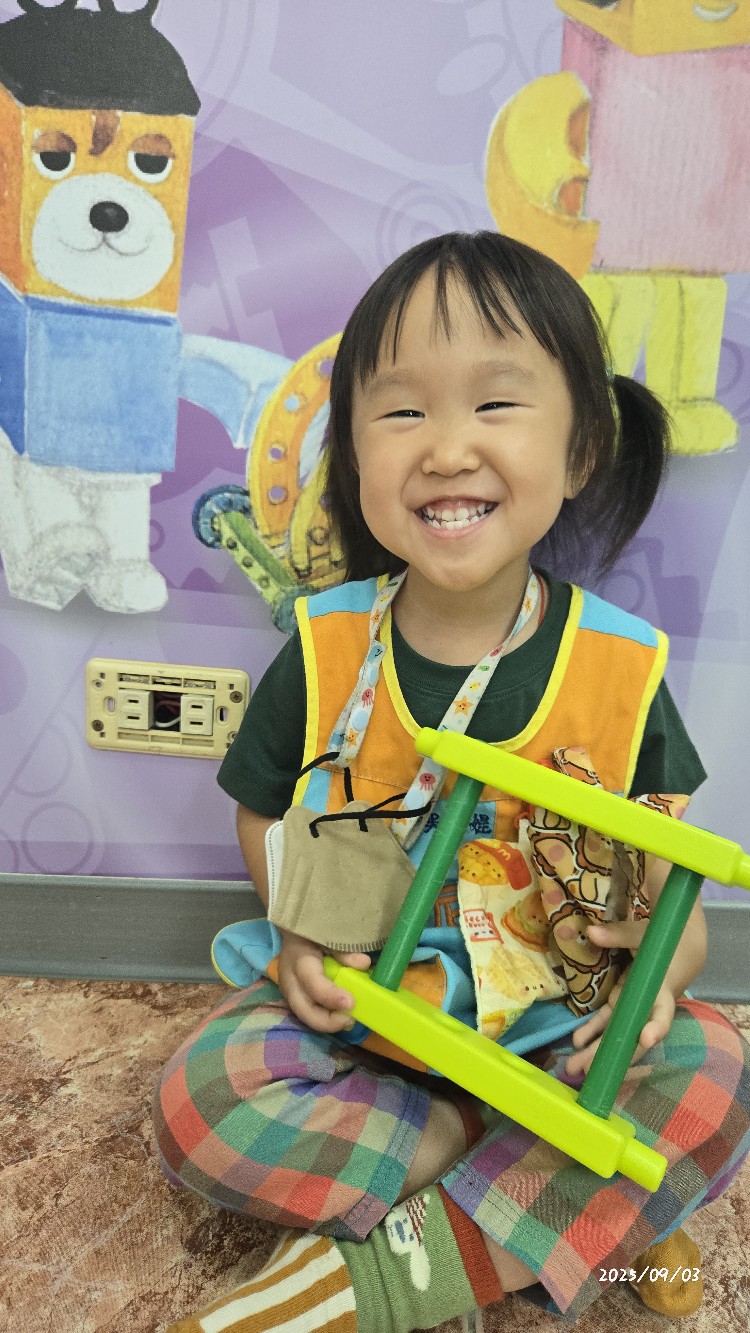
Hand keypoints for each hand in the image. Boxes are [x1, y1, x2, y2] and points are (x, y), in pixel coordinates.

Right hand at [277, 929, 370, 1034]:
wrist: (294, 934)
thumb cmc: (314, 934)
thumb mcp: (328, 935)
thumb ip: (344, 950)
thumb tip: (363, 963)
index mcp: (298, 959)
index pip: (311, 982)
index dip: (330, 996)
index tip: (350, 1002)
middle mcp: (290, 980)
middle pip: (304, 1010)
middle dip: (328, 1021)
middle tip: (351, 1020)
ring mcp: (289, 992)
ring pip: (305, 1016)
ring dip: (328, 1023)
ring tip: (349, 1020)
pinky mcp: (294, 998)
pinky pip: (308, 1014)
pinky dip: (325, 1019)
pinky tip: (341, 1017)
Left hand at [564, 920, 675, 1077]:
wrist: (675, 950)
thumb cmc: (662, 943)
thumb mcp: (644, 934)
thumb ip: (620, 934)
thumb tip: (591, 932)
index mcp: (661, 990)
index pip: (662, 1014)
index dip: (656, 1027)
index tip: (646, 1038)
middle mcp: (647, 1006)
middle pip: (631, 1037)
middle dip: (610, 1055)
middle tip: (584, 1070)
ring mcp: (632, 1007)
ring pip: (615, 1034)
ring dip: (594, 1051)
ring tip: (572, 1068)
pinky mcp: (621, 1003)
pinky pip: (606, 1021)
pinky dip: (592, 1031)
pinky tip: (576, 1042)